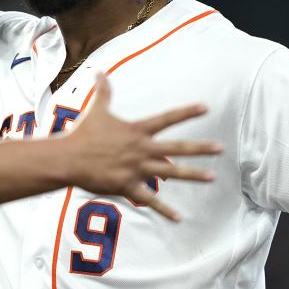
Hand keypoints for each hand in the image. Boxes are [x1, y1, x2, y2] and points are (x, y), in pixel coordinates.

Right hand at [63, 73, 220, 220]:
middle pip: (177, 148)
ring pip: (170, 173)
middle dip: (200, 148)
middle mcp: (141, 149)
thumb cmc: (83, 133)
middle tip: (220, 148)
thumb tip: (99, 70)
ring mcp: (136, 169)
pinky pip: (150, 200)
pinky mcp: (128, 186)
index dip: (187, 112)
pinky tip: (179, 218)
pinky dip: (164, 210)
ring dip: (192, 175)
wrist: (69, 158)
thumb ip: (104, 91)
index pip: (167, 119)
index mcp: (137, 130)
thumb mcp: (97, 110)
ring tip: (211, 178)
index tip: (206, 107)